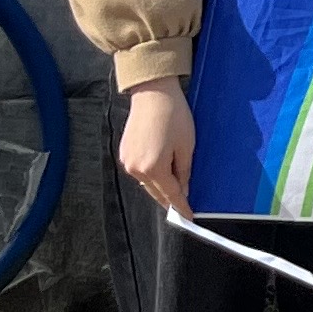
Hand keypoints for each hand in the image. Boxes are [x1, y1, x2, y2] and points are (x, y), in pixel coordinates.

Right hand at [119, 77, 195, 214]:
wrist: (153, 94)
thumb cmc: (174, 116)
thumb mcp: (186, 145)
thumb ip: (184, 171)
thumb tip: (184, 189)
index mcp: (153, 168)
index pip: (170, 194)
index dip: (181, 207)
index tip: (188, 217)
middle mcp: (136, 168)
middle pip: (156, 192)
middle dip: (170, 200)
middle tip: (183, 208)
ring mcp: (127, 161)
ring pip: (147, 183)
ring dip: (160, 187)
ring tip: (175, 191)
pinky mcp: (124, 153)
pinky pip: (140, 171)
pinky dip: (151, 175)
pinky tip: (161, 174)